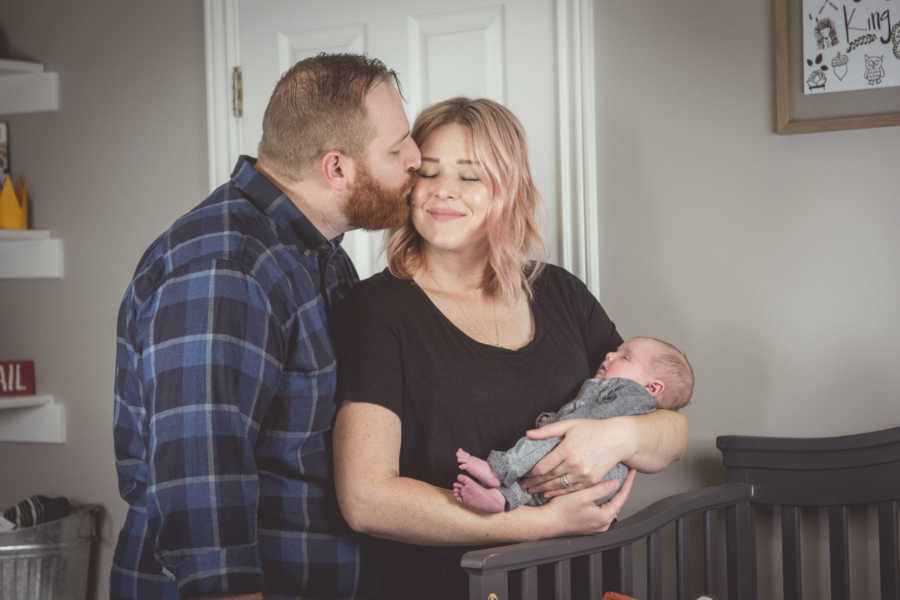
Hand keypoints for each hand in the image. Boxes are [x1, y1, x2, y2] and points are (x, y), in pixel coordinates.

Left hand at [518, 418, 632, 497]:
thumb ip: (548, 430)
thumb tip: (529, 433)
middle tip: (522, 485)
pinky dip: (558, 493)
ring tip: (531, 491)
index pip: (543, 466)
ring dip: (542, 489)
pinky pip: (571, 490)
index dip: (530, 472)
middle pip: (548, 478)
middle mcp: (575, 464)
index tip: (522, 474)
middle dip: (533, 482)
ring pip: (558, 486)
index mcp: (568, 450)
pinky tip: (548, 493)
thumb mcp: (569, 425)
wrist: (617, 439)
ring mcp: (584, 474)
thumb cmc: (594, 429)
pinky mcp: (591, 481)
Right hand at [544, 469, 634, 535]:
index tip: (632, 473)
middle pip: (617, 503)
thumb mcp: (582, 496)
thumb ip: (600, 489)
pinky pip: (601, 510)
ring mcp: (596, 525)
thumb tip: (615, 483)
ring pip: (609, 506)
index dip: (628, 483)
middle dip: (621, 488)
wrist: (547, 522)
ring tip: (614, 481)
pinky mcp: (589, 524)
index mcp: (604, 517)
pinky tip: (599, 492)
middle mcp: (602, 524)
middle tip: (625, 475)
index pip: (622, 497)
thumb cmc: (561, 510)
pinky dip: (602, 500)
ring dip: (611, 494)